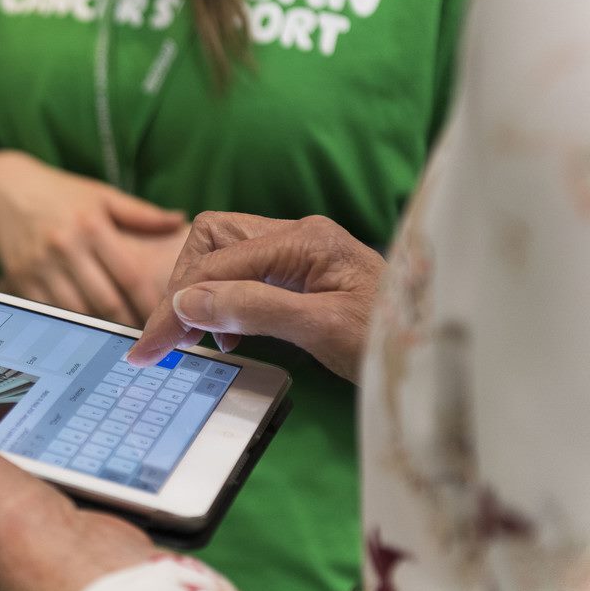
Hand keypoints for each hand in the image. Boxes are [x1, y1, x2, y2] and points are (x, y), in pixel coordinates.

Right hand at [0, 150, 185, 325]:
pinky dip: (71, 323)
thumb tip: (179, 221)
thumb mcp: (101, 195)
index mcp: (91, 225)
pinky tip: (87, 331)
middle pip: (105, 300)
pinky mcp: (19, 280)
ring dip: (101, 329)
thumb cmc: (61, 193)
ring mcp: (40, 265)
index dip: (149, 302)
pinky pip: (51, 312)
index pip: (129, 274)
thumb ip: (141, 213)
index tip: (166, 318)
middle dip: (128, 324)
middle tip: (148, 338)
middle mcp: (65, 246)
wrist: (5, 189)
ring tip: (121, 340)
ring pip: (78, 312)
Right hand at [128, 212, 385, 382]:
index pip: (216, 265)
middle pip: (211, 239)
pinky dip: (223, 299)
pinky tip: (231, 332)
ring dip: (200, 291)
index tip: (146, 349)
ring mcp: (300, 251)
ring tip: (200, 337)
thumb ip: (254, 309)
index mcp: (305, 240)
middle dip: (182, 285)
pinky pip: (242, 272)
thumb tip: (185, 304)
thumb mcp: (323, 330)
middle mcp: (298, 235)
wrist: (444, 355)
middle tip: (170, 339)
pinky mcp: (301, 271)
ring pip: (223, 252)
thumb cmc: (397, 341)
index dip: (175, 307)